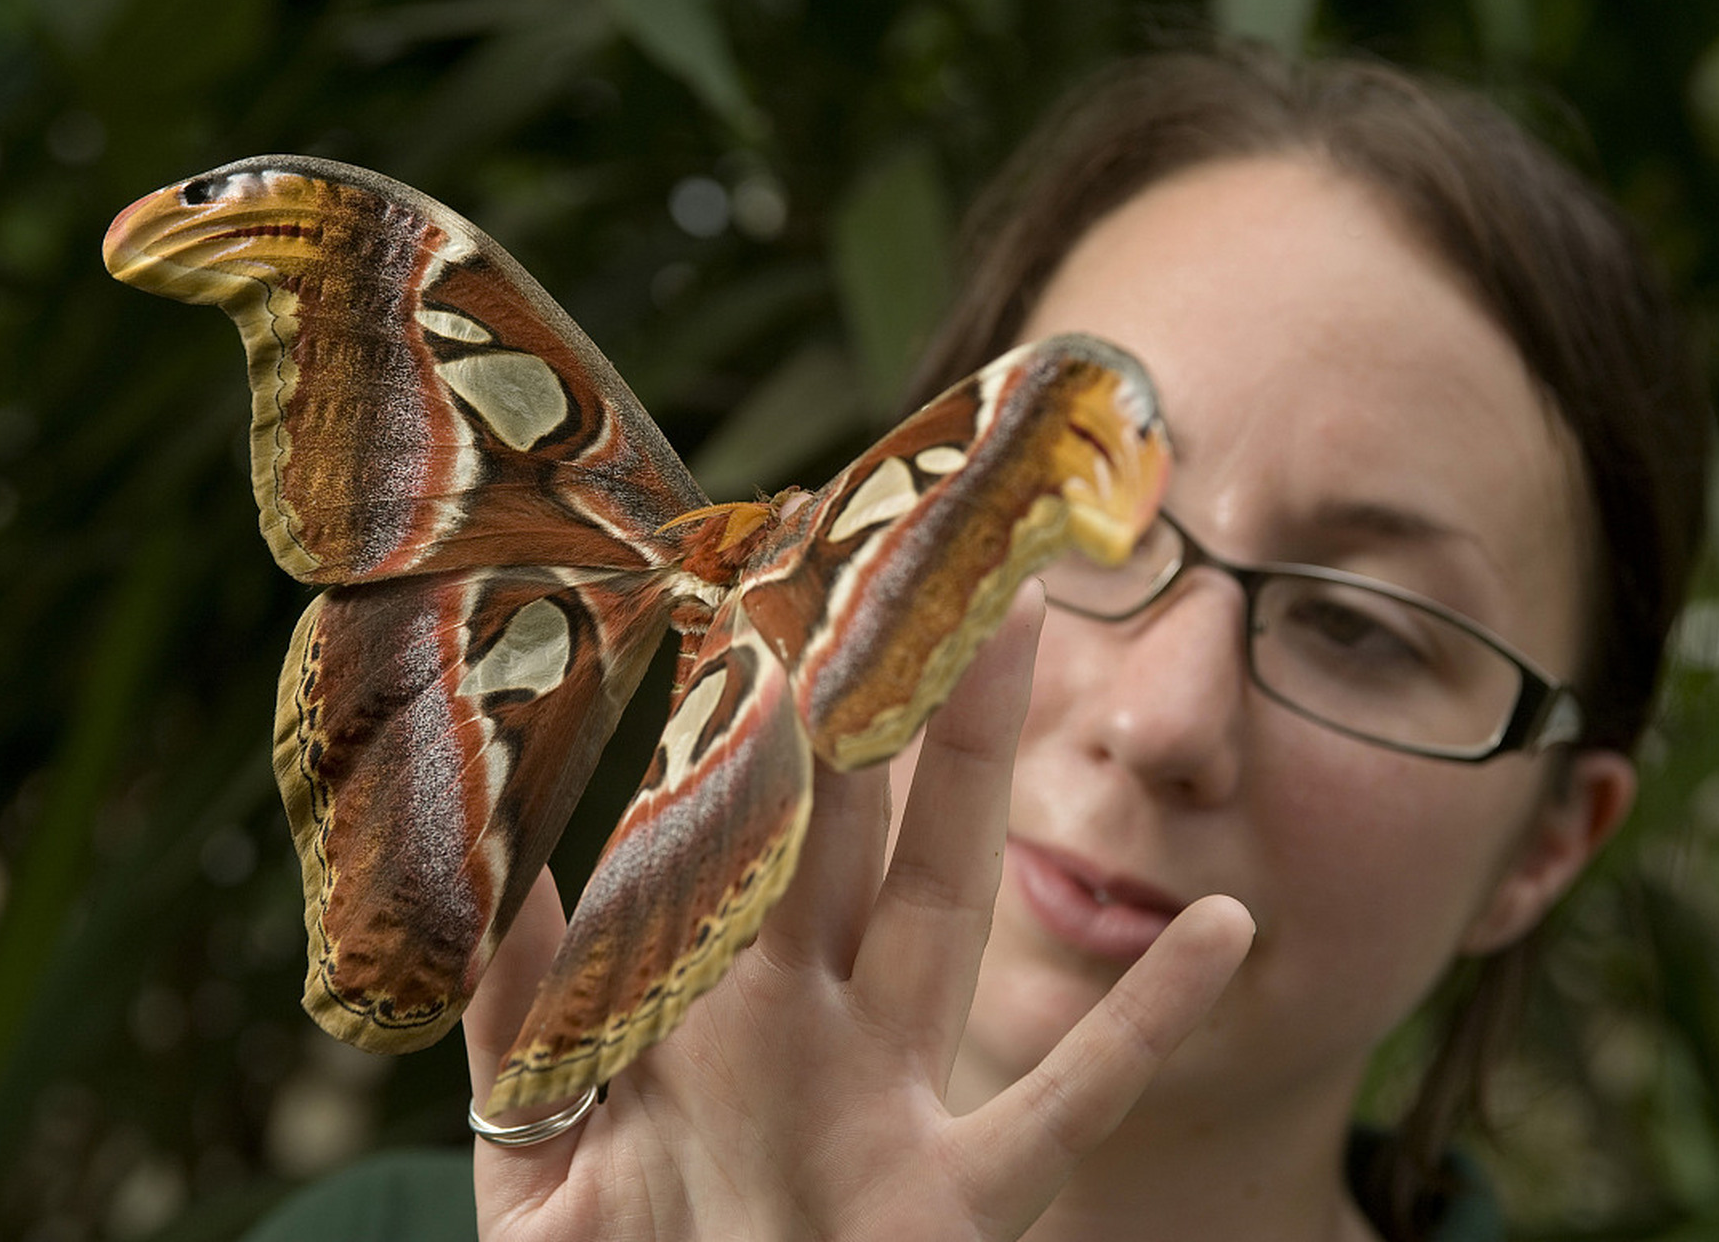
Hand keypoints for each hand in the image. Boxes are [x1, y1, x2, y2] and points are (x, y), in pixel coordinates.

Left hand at [462, 583, 1254, 1239]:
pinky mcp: (962, 1210)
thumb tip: (494, 858)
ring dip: (985, 773)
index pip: (732, 826)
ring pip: (949, 906)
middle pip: (850, 826)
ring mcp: (897, 1110)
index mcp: (707, 1013)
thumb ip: (516, 1013)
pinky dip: (1150, 1021)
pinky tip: (1224, 928)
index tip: (760, 582)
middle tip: (905, 543)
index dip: (745, 709)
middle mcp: (813, 1033)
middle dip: (875, 688)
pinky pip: (1072, 1104)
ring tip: (1023, 627)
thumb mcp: (535, 1154)